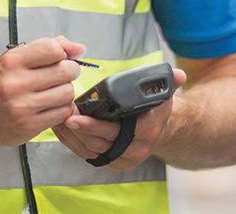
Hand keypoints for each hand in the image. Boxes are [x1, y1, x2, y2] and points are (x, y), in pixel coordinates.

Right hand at [0, 36, 86, 147]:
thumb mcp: (15, 59)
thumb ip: (46, 48)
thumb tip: (79, 49)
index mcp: (12, 61)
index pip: (52, 48)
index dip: (65, 51)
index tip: (66, 56)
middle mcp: (16, 83)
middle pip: (64, 71)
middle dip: (70, 70)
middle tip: (64, 73)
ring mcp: (23, 107)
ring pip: (67, 93)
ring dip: (66, 91)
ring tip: (55, 90)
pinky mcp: (30, 126)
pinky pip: (63, 113)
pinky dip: (62, 108)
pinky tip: (52, 105)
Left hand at [52, 67, 186, 169]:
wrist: (160, 130)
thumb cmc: (156, 109)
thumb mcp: (164, 94)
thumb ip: (169, 83)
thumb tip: (179, 74)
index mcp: (145, 134)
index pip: (113, 132)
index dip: (92, 125)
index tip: (74, 115)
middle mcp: (133, 151)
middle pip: (97, 143)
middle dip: (76, 129)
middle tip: (60, 114)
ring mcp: (121, 159)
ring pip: (89, 150)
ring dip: (70, 136)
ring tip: (56, 117)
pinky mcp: (110, 161)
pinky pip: (87, 154)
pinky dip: (72, 142)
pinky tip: (61, 129)